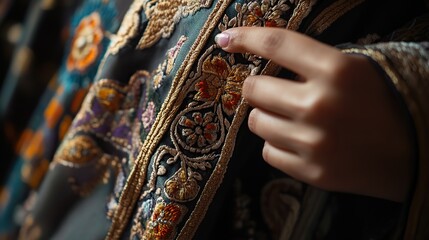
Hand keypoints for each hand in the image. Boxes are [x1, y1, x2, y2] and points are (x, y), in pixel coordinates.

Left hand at [215, 27, 412, 201]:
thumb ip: (311, 64)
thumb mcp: (355, 70)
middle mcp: (321, 105)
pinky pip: (268, 152)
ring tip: (291, 119)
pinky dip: (276, 144)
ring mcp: (314, 142)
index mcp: (338, 70)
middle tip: (272, 91)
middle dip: (257, 87)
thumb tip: (263, 61)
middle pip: (253, 88)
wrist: (415, 153)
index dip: (245, 37)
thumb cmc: (384, 104)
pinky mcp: (312, 171)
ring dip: (266, 116)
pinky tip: (298, 141)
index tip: (225, 39)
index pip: (277, 43)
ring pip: (256, 122)